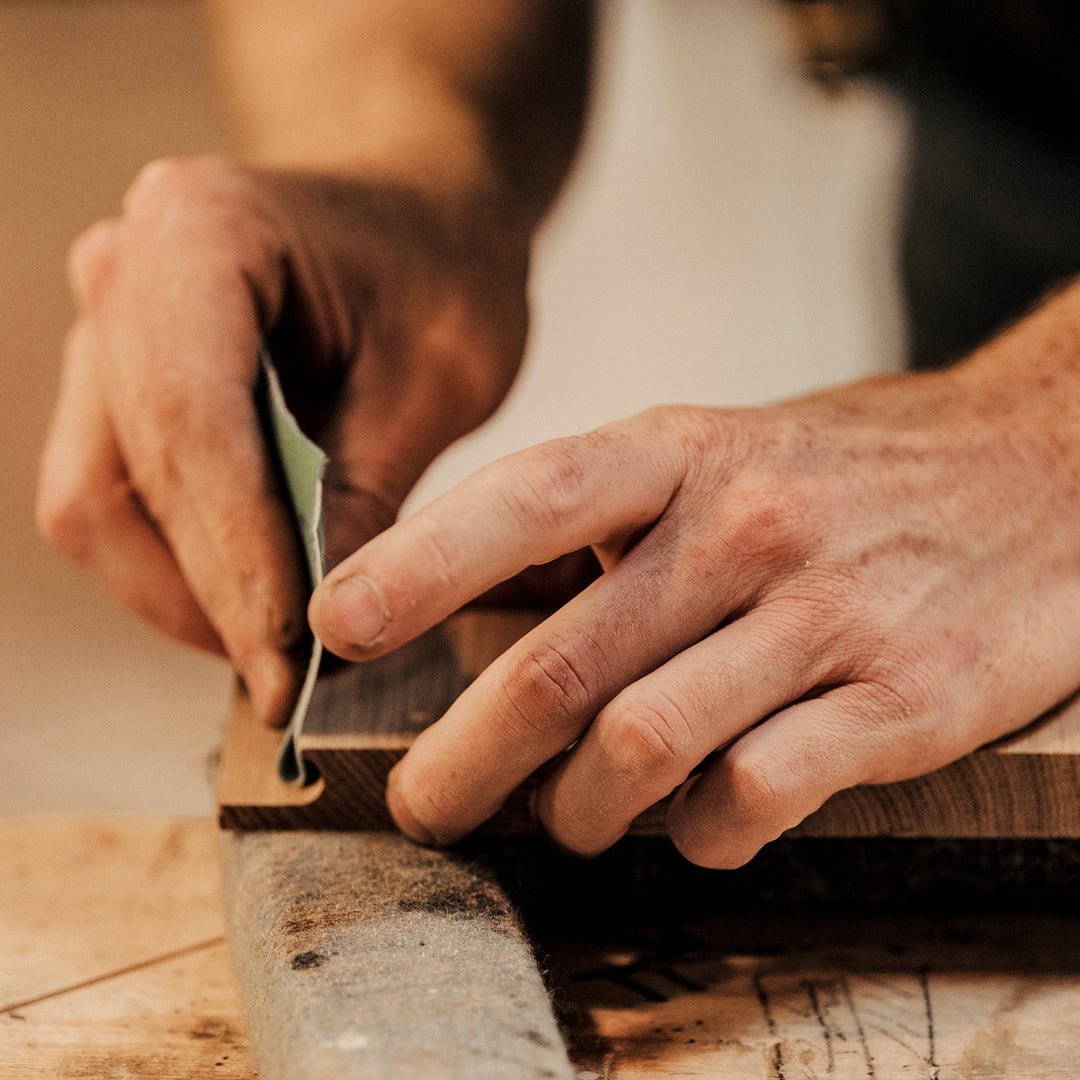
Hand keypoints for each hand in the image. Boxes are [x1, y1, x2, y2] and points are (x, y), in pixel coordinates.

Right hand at [37, 156, 529, 723]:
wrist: (416, 220)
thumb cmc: (443, 271)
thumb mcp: (442, 372)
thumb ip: (371, 486)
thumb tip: (322, 619)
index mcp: (202, 230)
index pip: (192, 416)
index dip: (235, 548)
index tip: (288, 648)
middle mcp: (125, 271)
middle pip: (130, 471)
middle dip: (211, 592)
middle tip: (287, 684)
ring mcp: (109, 331)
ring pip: (97, 501)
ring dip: (182, 595)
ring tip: (273, 660)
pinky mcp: (118, 388)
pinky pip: (112, 501)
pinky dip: (175, 567)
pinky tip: (249, 610)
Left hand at [310, 292, 1079, 866]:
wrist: (1051, 466)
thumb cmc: (857, 469)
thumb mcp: (727, 450)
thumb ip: (613, 519)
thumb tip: (481, 600)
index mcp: (688, 453)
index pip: (525, 499)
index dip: (416, 565)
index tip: (339, 626)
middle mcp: (748, 529)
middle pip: (561, 664)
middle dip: (464, 757)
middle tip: (422, 803)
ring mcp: (826, 616)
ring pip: (644, 746)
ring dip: (579, 809)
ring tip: (565, 821)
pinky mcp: (901, 702)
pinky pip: (756, 796)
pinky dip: (700, 833)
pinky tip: (695, 823)